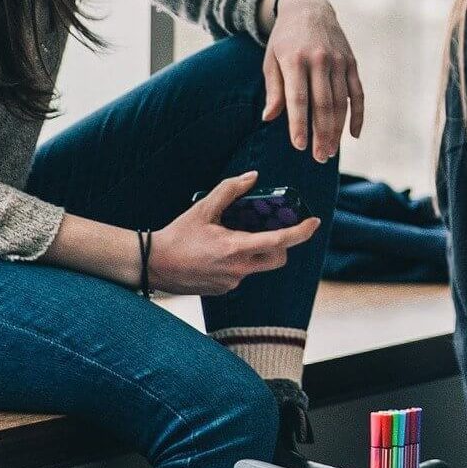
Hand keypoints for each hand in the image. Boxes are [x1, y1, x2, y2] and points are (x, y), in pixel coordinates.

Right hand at [150, 171, 321, 295]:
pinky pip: (241, 274)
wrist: (152, 265)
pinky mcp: (223, 290)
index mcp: (236, 248)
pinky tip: (215, 254)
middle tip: (269, 229)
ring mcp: (232, 283)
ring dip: (254, 252)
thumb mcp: (203, 208)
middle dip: (280, 245)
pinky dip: (237, 262)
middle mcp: (239, 269)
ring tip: (230, 238)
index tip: (314, 223)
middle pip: (277, 258)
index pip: (280, 241)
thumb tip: (253, 177)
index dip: (301, 232)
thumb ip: (230, 190)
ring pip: (257, 266)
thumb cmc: (177, 236)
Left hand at [262, 0, 363, 161]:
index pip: (298, 98)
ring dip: (337, 130)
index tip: (300, 146)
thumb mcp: (271, 59)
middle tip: (319, 157)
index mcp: (295, 60)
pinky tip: (354, 134)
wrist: (309, 9)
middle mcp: (319, 61)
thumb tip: (269, 118)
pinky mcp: (351, 64)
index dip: (299, 124)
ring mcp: (338, 62)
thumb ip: (274, 89)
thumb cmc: (285, 40)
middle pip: (323, 104)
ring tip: (331, 151)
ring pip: (341, 103)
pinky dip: (358, 115)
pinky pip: (357, 94)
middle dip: (322, 134)